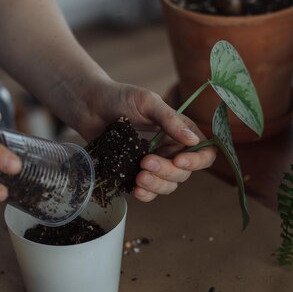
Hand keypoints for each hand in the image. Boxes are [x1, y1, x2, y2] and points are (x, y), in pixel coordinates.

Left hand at [73, 80, 216, 201]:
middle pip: (183, 173)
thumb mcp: (147, 102)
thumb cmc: (119, 97)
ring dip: (157, 185)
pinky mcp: (134, 173)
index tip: (179, 161)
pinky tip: (135, 190)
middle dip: (167, 172)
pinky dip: (146, 194)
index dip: (197, 161)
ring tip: (139, 177)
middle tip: (146, 162)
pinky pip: (148, 191)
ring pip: (168, 185)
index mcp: (179, 131)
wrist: (89, 105)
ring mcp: (153, 163)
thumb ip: (169, 120)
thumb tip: (194, 140)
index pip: (203, 152)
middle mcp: (169, 149)